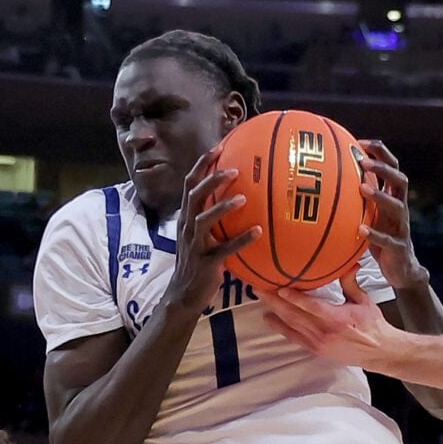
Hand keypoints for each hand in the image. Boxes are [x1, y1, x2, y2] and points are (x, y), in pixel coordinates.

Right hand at [163, 146, 261, 314]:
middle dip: (212, 179)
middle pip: (194, 195)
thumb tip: (237, 197)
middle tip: (234, 169)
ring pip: (204, 220)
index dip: (201, 165)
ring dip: (223, 206)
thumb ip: (212, 217)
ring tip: (243, 197)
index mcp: (186, 217)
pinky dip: (241, 239)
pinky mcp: (206, 263)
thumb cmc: (197, 263)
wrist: (183, 296)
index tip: (218, 147)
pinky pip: (224, 249)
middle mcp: (187, 227)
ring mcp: (195, 245)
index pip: (189, 184)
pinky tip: (258, 231)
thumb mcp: (201, 236)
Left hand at [259, 271, 395, 368]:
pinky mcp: (316, 350)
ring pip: (291, 325)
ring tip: (261, 298)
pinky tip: (269, 318)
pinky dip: (280, 327)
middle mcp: (326, 332)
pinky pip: (294, 337)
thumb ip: (351, 283)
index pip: (313, 307)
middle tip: (260, 288)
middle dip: (275, 301)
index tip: (281, 288)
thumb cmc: (373, 326)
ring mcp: (319, 343)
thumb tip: (349, 263)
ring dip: (274, 311)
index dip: (295, 298)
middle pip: (295, 315)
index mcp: (339, 319)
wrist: (378, 352)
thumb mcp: (364, 301)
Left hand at [354, 140, 426, 291]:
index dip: (380, 152)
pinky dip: (374, 233)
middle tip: (363, 161)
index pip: (392, 167)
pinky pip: (387, 239)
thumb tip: (327, 187)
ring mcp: (401, 227)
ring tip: (362, 188)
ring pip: (397, 206)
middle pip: (400, 180)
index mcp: (394, 198)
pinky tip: (359, 229)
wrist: (401, 270)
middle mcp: (400, 209)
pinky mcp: (398, 247)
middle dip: (384, 167)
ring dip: (380, 196)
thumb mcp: (369, 217)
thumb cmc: (380, 240)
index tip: (361, 142)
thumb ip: (357, 202)